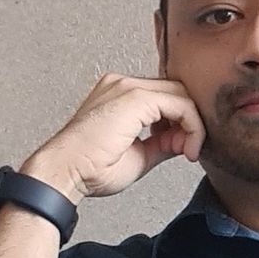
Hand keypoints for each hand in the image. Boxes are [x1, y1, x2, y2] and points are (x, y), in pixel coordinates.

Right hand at [28, 73, 207, 202]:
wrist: (66, 172)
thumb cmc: (91, 168)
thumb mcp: (140, 155)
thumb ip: (163, 143)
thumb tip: (183, 141)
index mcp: (120, 95)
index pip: (167, 97)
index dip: (183, 123)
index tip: (182, 149)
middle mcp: (123, 85)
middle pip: (177, 91)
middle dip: (190, 122)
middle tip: (187, 150)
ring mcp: (127, 87)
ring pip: (181, 94)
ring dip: (192, 125)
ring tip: (185, 151)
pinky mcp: (135, 98)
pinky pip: (179, 104)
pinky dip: (191, 126)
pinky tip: (185, 148)